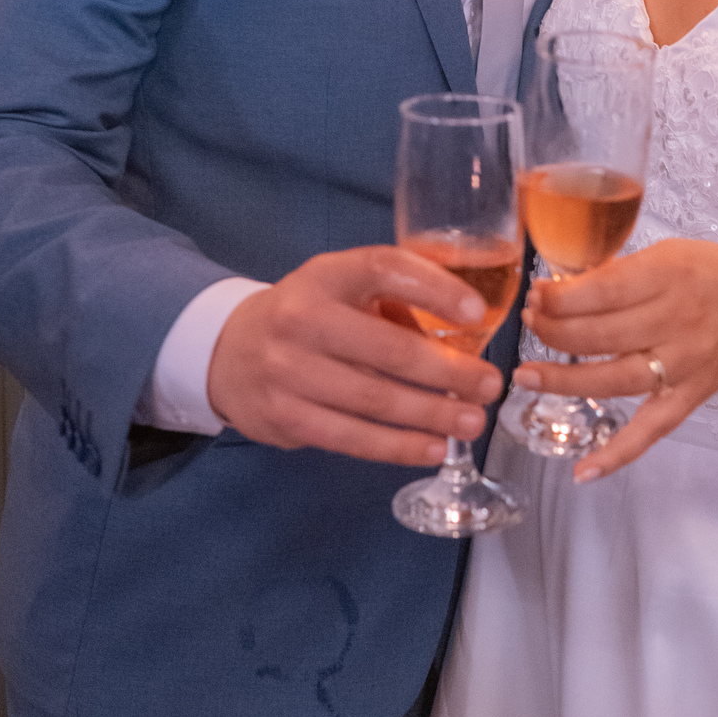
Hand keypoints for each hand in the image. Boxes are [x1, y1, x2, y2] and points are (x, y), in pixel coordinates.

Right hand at [207, 246, 503, 464]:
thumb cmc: (307, 313)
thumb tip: (463, 329)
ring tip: (471, 421)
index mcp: (325, 274)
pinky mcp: (286, 419)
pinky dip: (397, 446)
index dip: (433, 288)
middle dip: (448, 371)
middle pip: (388, 348)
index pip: (384, 269)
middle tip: (490, 383)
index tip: (476, 311)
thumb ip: (393, 298)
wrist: (227, 350)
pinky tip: (432, 448)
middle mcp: (302, 318)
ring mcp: (289, 372)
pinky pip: (352, 438)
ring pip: (374, 399)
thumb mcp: (340, 285)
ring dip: (431, 414)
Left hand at [514, 239, 717, 480]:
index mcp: (668, 275)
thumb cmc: (709, 272)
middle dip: (554, 330)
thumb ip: (619, 271)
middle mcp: (676, 321)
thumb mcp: (667, 253)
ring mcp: (684, 365)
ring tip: (527, 375)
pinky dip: (618, 454)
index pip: (604, 290)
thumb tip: (559, 289)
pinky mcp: (690, 398)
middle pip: (602, 335)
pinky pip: (652, 430)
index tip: (535, 295)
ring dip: (565, 380)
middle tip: (528, 324)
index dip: (562, 297)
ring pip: (615, 380)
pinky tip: (583, 470)